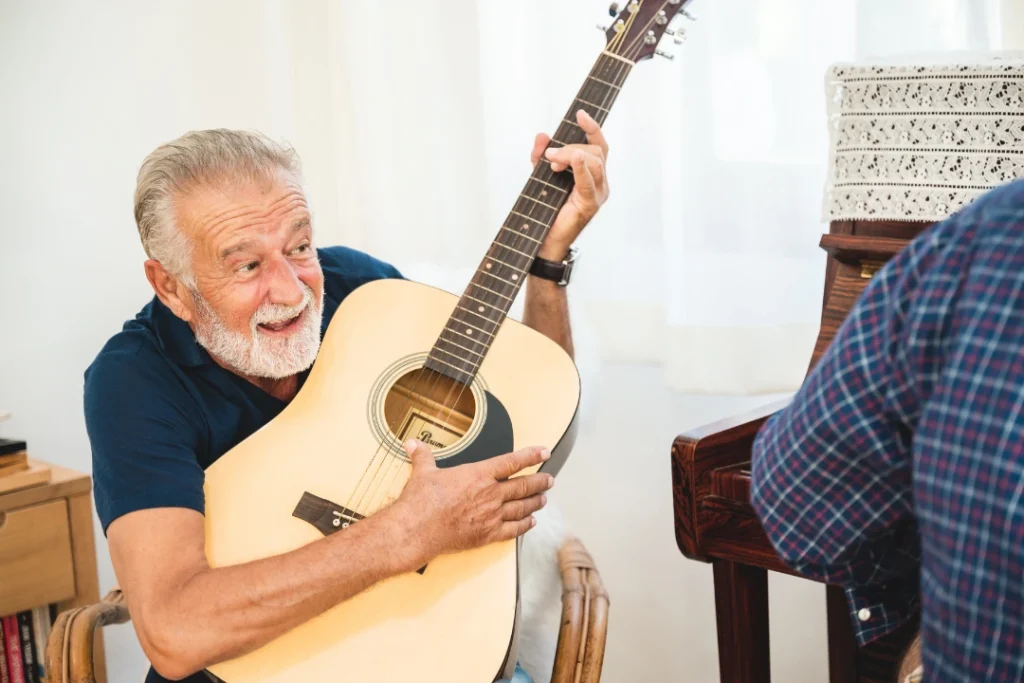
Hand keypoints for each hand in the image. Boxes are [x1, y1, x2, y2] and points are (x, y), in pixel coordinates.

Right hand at [383, 440, 553, 571]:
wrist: (417, 530)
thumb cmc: (421, 500)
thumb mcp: (423, 472)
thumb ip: (423, 456)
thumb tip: (412, 444)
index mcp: (478, 474)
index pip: (512, 462)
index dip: (531, 456)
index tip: (544, 452)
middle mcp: (490, 494)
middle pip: (523, 486)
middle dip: (540, 482)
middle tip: (549, 480)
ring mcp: (491, 516)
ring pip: (522, 507)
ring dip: (535, 502)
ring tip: (543, 498)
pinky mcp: (487, 535)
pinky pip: (513, 530)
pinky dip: (525, 525)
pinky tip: (531, 522)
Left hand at [530, 109, 610, 259]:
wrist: (543, 239)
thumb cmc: (546, 209)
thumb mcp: (540, 176)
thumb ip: (540, 155)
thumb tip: (542, 134)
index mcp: (593, 174)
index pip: (599, 145)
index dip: (592, 127)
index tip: (580, 113)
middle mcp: (600, 183)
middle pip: (596, 151)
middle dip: (571, 146)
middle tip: (550, 155)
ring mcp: (598, 194)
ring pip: (595, 163)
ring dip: (571, 155)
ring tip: (552, 161)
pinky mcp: (590, 204)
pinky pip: (588, 181)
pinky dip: (580, 167)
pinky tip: (573, 157)